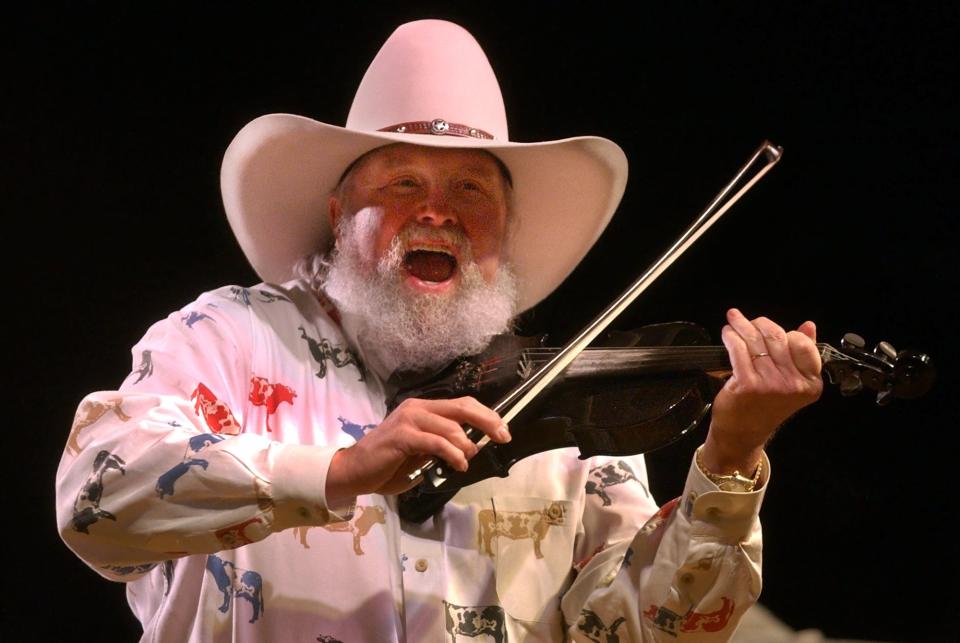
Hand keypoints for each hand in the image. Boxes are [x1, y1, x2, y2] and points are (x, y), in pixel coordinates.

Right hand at [326, 396, 509, 501]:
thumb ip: (442, 445)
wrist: (354, 471)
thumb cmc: (388, 464)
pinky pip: (436, 442)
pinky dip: (452, 454)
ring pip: (451, 426)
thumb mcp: (421, 452)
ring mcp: (409, 419)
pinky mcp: (402, 436)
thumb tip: (471, 448)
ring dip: (466, 446)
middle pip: (462, 407)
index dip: (486, 415)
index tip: (503, 429)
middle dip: (487, 421)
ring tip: (466, 461)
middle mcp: (417, 408)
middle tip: (503, 436)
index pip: (462, 404)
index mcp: (423, 408)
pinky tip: (458, 464)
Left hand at [702, 308, 822, 474]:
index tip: (771, 331)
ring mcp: (771, 384)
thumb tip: (809, 325)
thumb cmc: (765, 405)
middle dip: (759, 324)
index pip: (803, 343)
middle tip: (747, 322)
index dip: (786, 332)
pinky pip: (739, 349)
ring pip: (755, 340)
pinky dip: (731, 336)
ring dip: (741, 325)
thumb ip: (803, 354)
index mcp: (811, 383)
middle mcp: (793, 384)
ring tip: (734, 320)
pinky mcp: (748, 384)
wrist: (743, 433)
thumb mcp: (792, 383)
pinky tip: (727, 333)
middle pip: (777, 337)